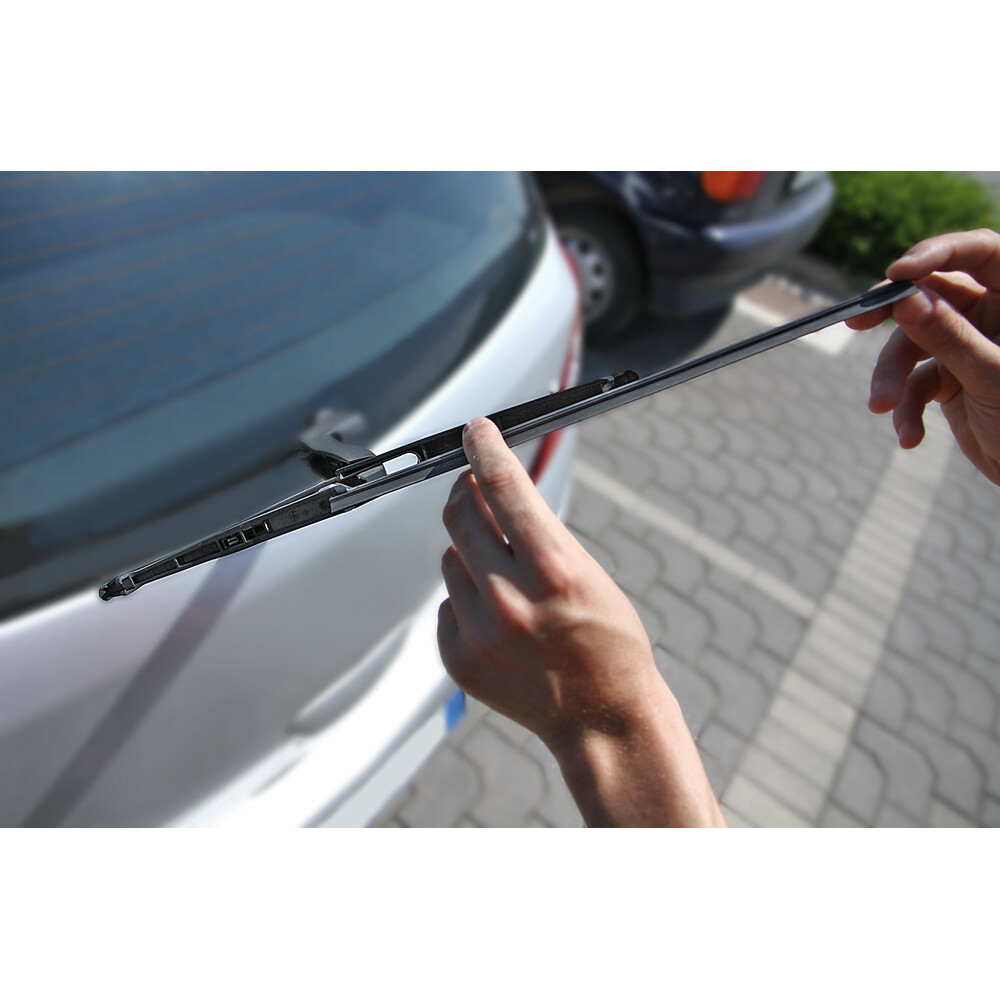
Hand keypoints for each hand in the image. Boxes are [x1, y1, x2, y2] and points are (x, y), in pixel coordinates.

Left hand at [436, 417, 723, 826]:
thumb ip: (537, 532)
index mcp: (556, 571)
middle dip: (467, 492)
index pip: (505, 488)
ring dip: (470, 552)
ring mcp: (480, 633)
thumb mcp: (590, 574)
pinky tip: (498, 618)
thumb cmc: (609, 641)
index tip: (475, 430)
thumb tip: (489, 487)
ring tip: (506, 576)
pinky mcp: (459, 658)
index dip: (486, 448)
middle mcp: (511, 600)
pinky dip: (466, 598)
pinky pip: (446, 601)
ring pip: (450, 557)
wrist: (602, 718)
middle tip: (477, 488)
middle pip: (461, 515)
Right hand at [846, 228, 999, 485]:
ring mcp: (968, 347)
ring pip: (913, 345)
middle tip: (855, 321)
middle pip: (930, 296)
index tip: (896, 274)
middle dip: (892, 314)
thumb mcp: (992, 376)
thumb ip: (949, 337)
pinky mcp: (951, 381)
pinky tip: (911, 437)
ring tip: (884, 406)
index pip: (978, 252)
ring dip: (893, 377)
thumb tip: (908, 299)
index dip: (936, 253)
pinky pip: (916, 384)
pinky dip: (908, 410)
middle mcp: (991, 315)